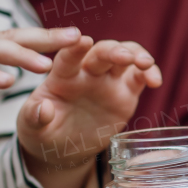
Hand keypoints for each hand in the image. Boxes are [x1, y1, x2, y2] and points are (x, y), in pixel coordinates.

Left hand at [18, 36, 161, 187]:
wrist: (64, 147)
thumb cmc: (43, 132)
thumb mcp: (33, 128)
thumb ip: (34, 117)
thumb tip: (44, 109)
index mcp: (61, 76)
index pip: (68, 57)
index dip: (74, 48)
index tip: (81, 40)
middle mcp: (86, 72)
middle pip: (101, 52)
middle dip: (113, 50)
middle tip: (125, 56)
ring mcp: (107, 80)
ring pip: (124, 57)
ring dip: (136, 55)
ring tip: (145, 64)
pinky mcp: (125, 92)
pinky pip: (139, 77)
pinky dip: (149, 74)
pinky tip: (154, 81)